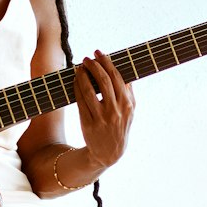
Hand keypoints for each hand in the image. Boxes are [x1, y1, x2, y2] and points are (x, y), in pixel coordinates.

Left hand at [74, 51, 133, 172]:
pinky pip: (80, 101)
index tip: (99, 53)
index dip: (107, 63)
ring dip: (83, 75)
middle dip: (94, 66)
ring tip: (80, 67)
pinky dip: (77, 88)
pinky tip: (76, 80)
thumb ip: (128, 93)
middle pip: (104, 82)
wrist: (109, 153)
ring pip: (89, 90)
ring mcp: (101, 118)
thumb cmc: (120, 127)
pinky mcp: (88, 124)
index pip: (117, 78)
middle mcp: (115, 111)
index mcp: (127, 105)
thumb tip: (125, 73)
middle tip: (87, 58)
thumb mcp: (130, 112)